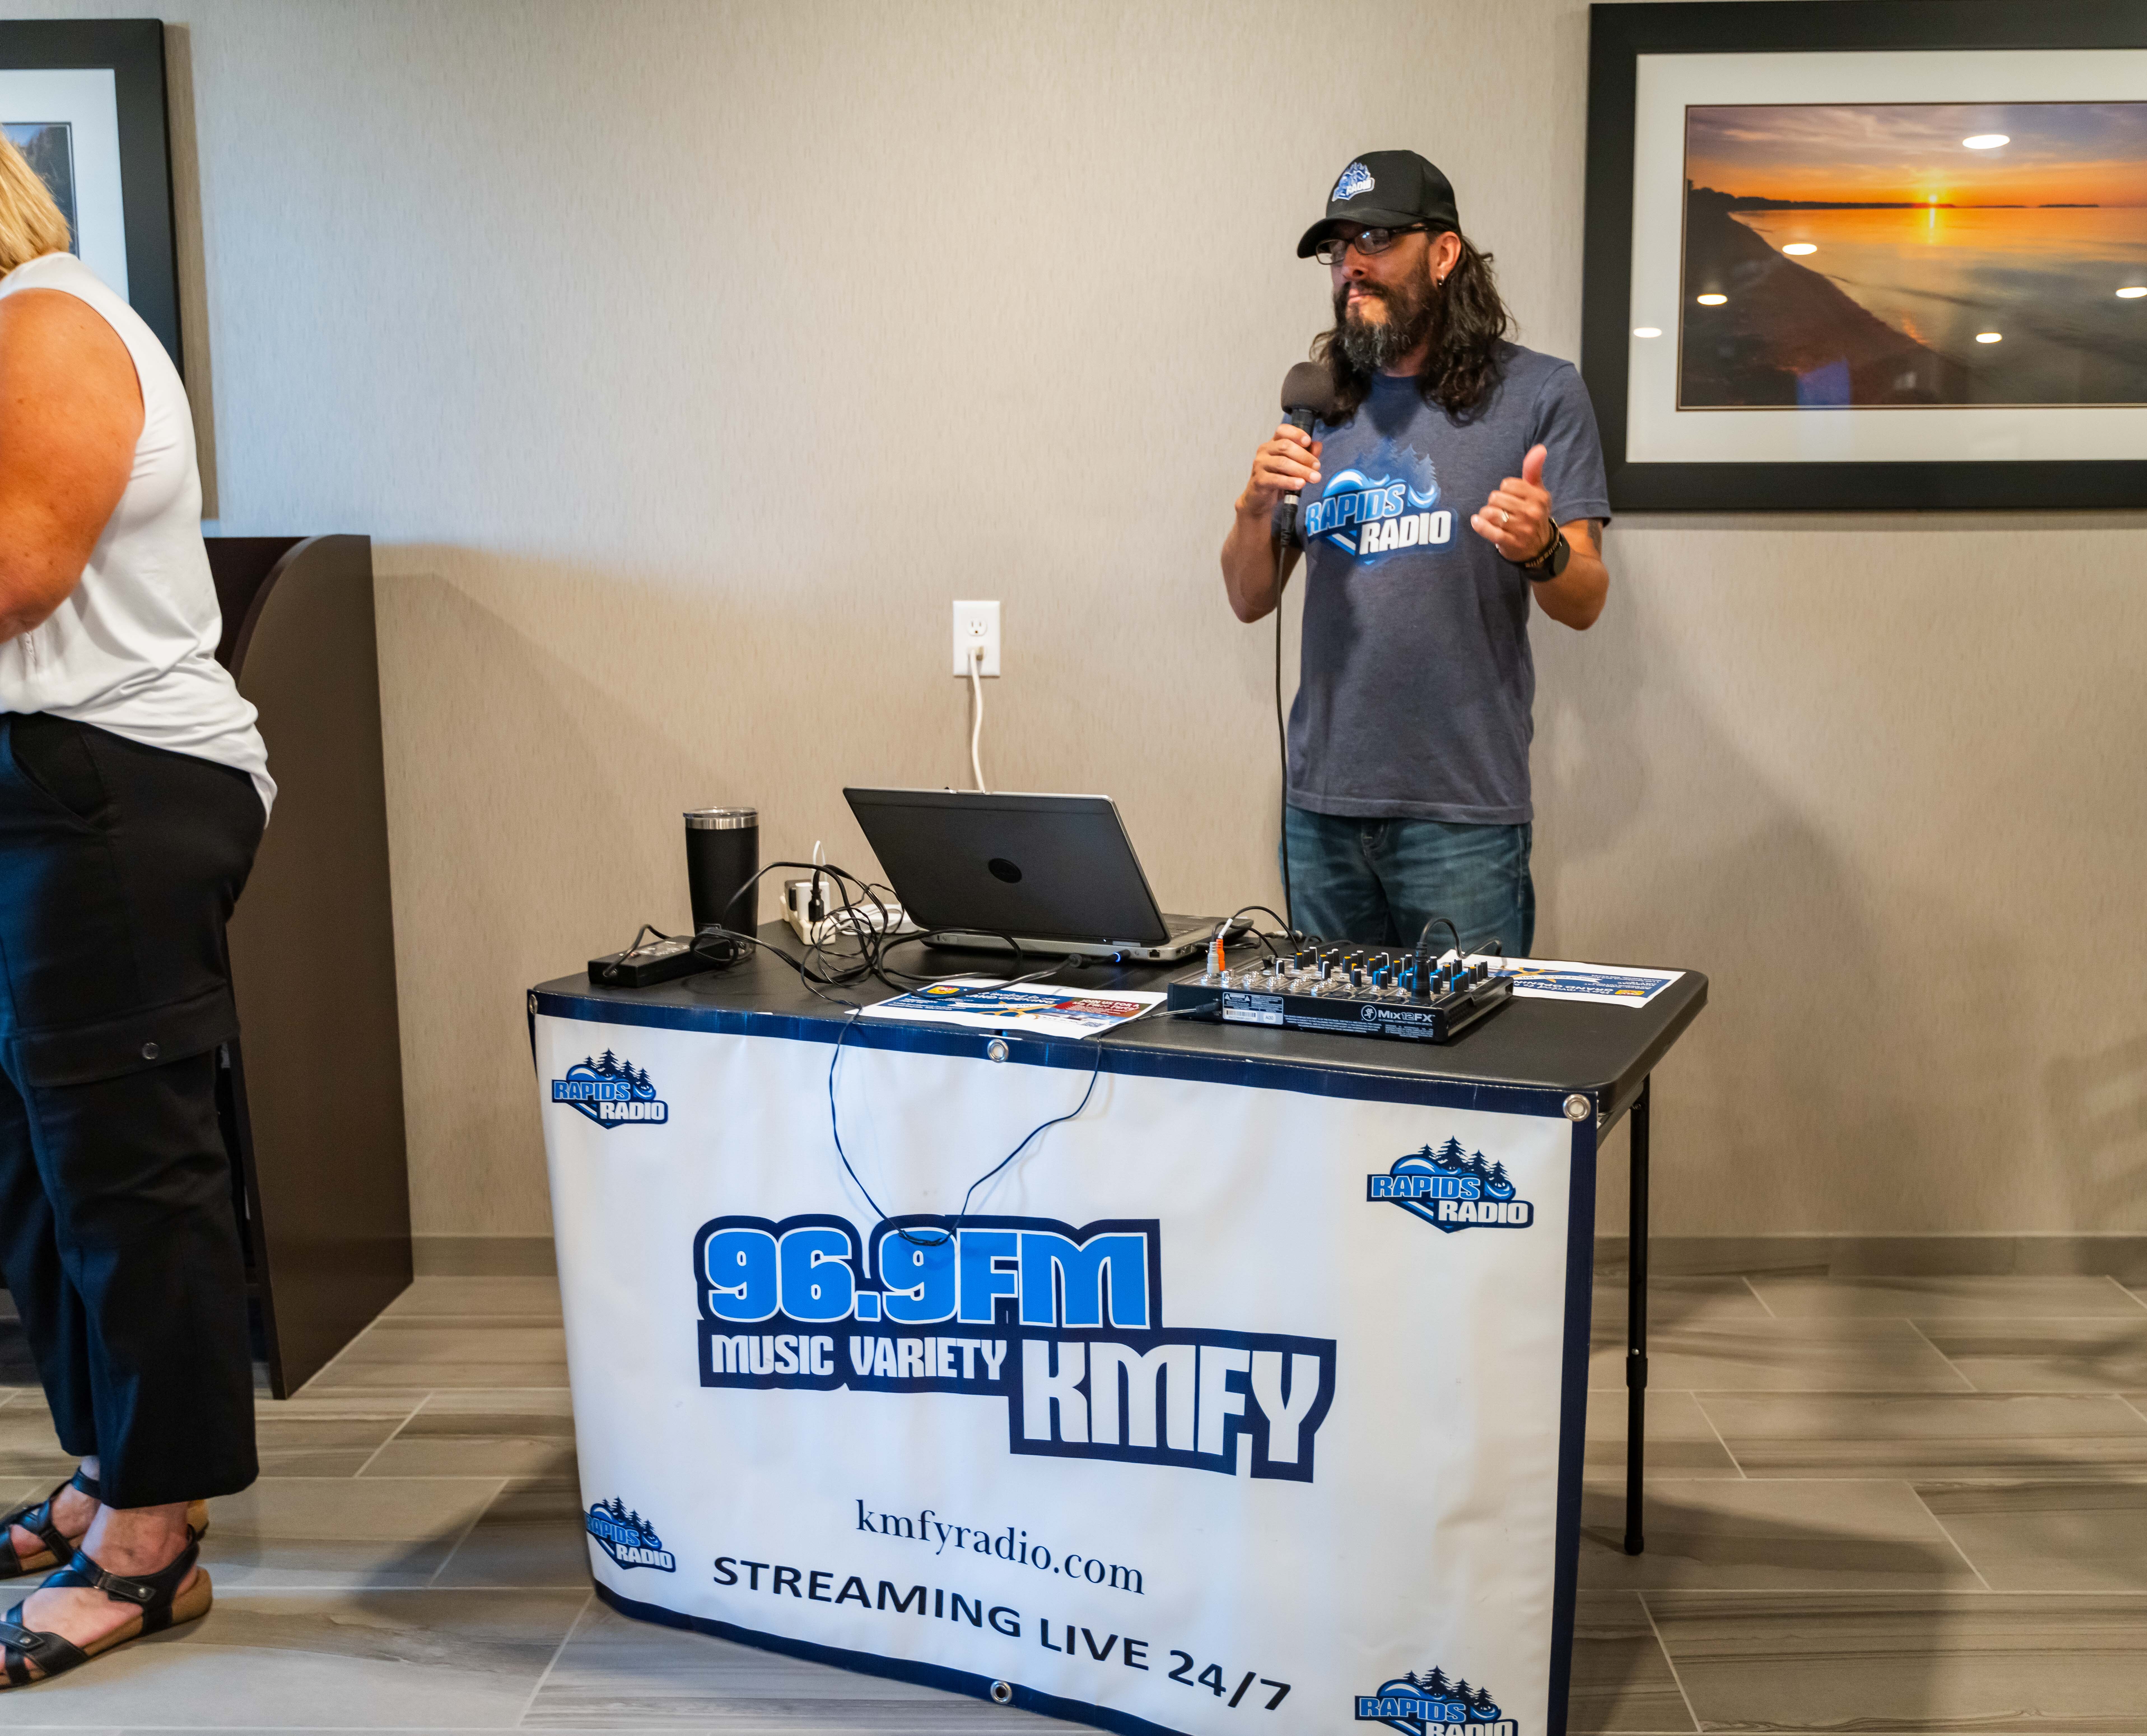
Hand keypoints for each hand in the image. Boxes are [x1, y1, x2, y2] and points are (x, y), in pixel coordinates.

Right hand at [1237, 423, 1321, 517]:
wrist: (1259, 499)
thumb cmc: (1277, 479)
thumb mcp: (1294, 465)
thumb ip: (1306, 454)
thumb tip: (1317, 445)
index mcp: (1273, 443)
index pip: (1282, 430)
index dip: (1296, 433)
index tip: (1308, 441)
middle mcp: (1265, 451)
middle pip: (1285, 446)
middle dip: (1304, 456)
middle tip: (1317, 466)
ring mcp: (1260, 465)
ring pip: (1282, 462)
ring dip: (1301, 470)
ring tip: (1314, 478)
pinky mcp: (1259, 480)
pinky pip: (1276, 479)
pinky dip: (1290, 481)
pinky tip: (1300, 484)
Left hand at [1470, 444, 1555, 563]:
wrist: (1539, 546)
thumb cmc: (1533, 513)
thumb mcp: (1537, 491)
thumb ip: (1534, 470)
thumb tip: (1539, 448)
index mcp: (1538, 497)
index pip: (1507, 484)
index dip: (1504, 489)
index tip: (1509, 496)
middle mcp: (1532, 512)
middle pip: (1496, 498)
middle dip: (1493, 502)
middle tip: (1500, 509)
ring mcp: (1521, 529)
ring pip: (1491, 513)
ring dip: (1486, 514)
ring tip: (1490, 517)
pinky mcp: (1510, 543)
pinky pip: (1489, 531)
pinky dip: (1480, 525)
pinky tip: (1477, 522)